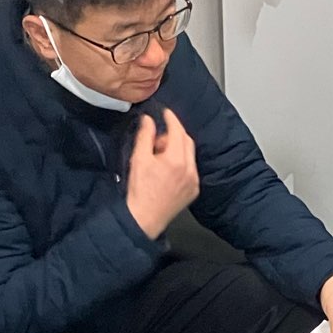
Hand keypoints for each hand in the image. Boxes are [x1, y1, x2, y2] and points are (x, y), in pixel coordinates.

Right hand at [125, 109, 198, 239]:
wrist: (145, 219)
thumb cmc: (140, 192)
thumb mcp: (139, 160)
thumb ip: (145, 137)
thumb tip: (149, 120)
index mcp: (176, 160)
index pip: (178, 131)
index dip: (171, 119)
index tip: (166, 113)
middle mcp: (189, 170)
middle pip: (187, 141)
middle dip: (174, 134)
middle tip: (157, 138)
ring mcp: (193, 181)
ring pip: (189, 155)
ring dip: (177, 149)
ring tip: (159, 156)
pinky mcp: (193, 190)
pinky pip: (191, 169)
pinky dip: (182, 163)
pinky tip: (167, 169)